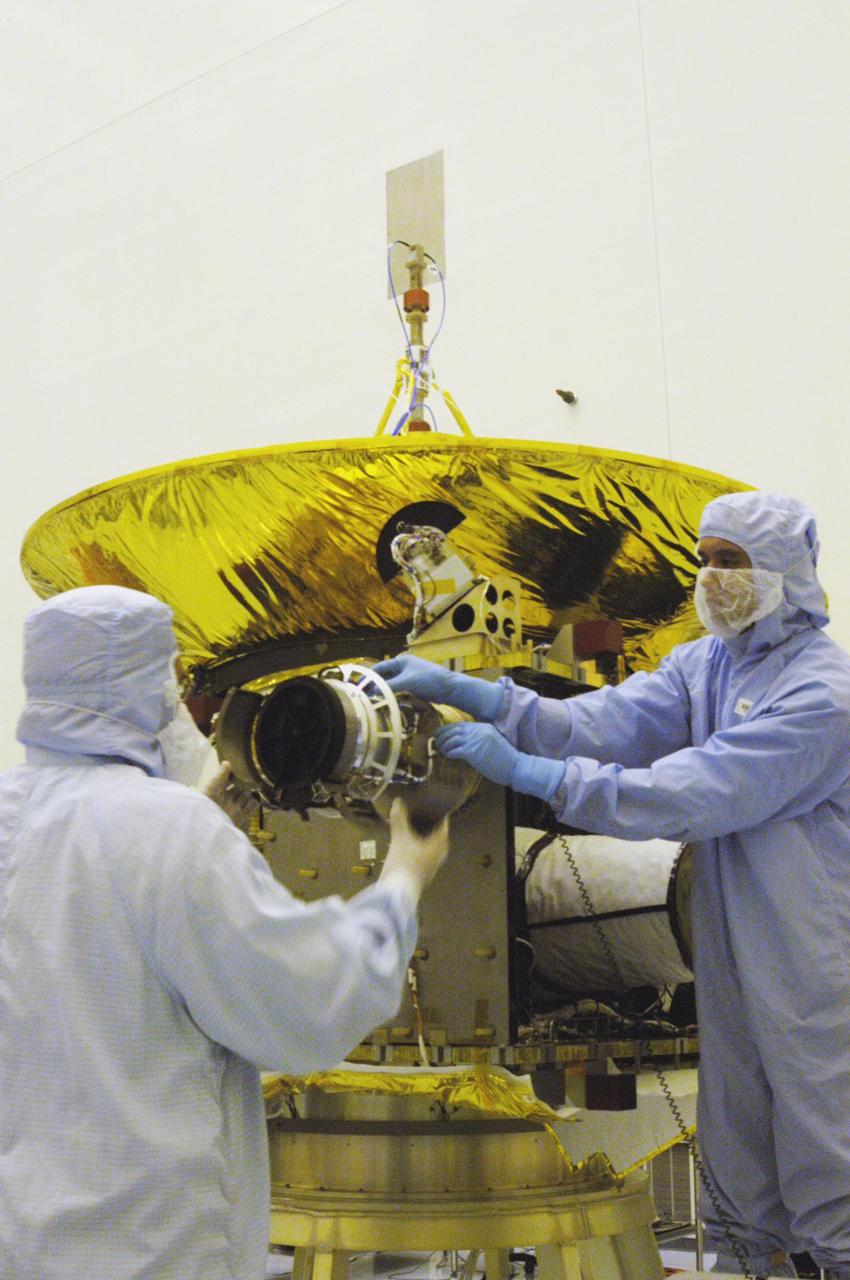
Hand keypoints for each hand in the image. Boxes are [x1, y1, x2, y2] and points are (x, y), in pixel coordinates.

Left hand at [203, 761, 259, 825]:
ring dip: (251, 791)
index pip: (225, 780)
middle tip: (254, 773)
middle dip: (244, 782)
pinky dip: (254, 804)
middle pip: (237, 789)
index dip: (233, 773)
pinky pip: (248, 810)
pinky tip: (259, 797)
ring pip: (244, 798)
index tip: (243, 766)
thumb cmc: (204, 805)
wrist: (206, 827)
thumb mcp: (210, 788)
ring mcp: (232, 809)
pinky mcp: (238, 818)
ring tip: (259, 782)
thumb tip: (227, 762)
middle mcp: (224, 800)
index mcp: (215, 791)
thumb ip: (219, 776)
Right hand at [373, 654, 502, 720]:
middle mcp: (404, 667)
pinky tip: (388, 704)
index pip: (380, 668)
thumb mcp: (407, 682)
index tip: (359, 687)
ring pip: (392, 685)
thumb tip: (372, 692)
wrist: (451, 689)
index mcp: (402, 660)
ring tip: (373, 702)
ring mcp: (410, 677)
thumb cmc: (430, 680)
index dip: (369, 677)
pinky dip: (393, 697)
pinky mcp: (415, 687)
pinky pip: (400, 691)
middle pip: (385, 677)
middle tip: (364, 697)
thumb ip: (389, 686)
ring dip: (384, 693)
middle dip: (376, 686)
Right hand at [380, 798, 449, 900]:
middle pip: (439, 839)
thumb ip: (399, 819)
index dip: (440, 816)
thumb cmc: (404, 863)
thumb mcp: (400, 838)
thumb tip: (398, 800)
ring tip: (415, 830)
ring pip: (431, 850)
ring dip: (425, 840)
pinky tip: (407, 848)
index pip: (444, 827)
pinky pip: (423, 859)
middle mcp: (438, 857)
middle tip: (424, 818)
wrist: (397, 893)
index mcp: (439, 846)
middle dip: (432, 829)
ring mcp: (431, 869)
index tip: (435, 807)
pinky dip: (418, 850)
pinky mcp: (421, 877)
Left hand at [434, 722, 519, 785]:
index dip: (447, 729)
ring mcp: (475, 741)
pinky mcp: (473, 752)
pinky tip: (448, 756)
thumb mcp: (492, 741)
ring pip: (451, 740)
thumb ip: (478, 738)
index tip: (439, 734)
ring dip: (444, 746)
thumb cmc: (504, 758)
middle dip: (442, 736)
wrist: (515, 766)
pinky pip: (454, 751)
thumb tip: (461, 741)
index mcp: (483, 727)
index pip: (459, 725)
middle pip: (453, 730)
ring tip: (442, 751)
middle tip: (437, 743)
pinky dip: (448, 753)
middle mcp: (478, 731)